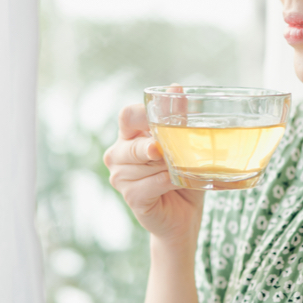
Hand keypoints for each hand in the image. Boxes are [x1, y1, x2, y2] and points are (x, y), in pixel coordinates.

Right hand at [104, 102, 204, 246]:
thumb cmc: (182, 176)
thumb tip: (175, 87)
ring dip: (167, 167)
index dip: (145, 114)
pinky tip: (174, 184)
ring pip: (144, 164)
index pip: (128, 115)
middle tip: (171, 152)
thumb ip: (178, 119)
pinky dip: (166, 182)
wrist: (184, 215)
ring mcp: (120, 176)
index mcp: (129, 135)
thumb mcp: (184, 145)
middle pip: (133, 142)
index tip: (167, 119)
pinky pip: (149, 184)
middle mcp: (118, 153)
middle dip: (158, 147)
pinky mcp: (129, 196)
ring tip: (178, 172)